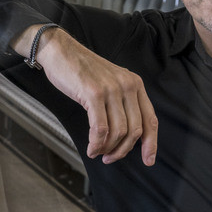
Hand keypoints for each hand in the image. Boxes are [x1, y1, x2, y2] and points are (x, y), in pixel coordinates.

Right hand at [28, 26, 157, 165]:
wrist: (60, 51)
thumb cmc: (81, 70)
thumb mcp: (110, 82)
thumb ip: (121, 102)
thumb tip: (124, 134)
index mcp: (135, 84)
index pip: (150, 119)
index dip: (151, 144)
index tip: (148, 160)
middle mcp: (127, 86)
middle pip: (135, 130)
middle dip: (122, 150)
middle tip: (110, 158)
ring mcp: (111, 89)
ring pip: (118, 131)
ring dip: (108, 148)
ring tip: (97, 153)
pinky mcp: (94, 94)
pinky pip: (100, 128)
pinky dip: (96, 143)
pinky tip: (91, 148)